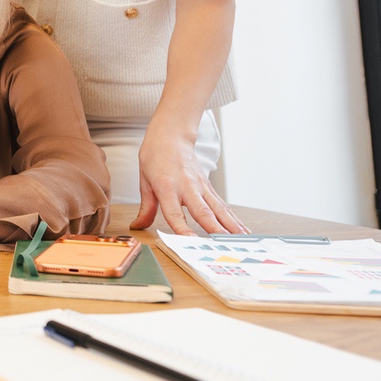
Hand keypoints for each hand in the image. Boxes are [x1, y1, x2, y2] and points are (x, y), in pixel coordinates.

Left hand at [130, 124, 246, 234]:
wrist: (170, 136)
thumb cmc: (154, 158)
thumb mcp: (144, 181)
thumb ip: (146, 208)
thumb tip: (137, 226)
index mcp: (166, 187)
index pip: (174, 212)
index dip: (182, 228)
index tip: (190, 241)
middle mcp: (187, 187)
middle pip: (202, 211)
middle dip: (214, 229)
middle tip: (225, 244)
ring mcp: (201, 186)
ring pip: (218, 209)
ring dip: (231, 226)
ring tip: (242, 240)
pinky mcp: (209, 187)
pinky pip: (222, 205)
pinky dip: (234, 219)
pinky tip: (244, 231)